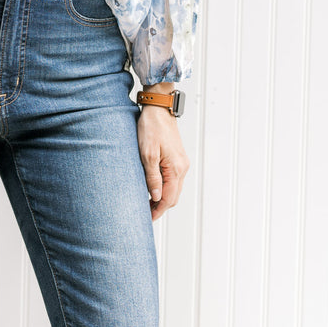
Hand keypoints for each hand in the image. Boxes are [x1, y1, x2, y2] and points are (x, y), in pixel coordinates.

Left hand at [137, 105, 188, 220]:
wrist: (158, 108)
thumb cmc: (151, 128)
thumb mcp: (147, 154)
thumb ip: (152, 177)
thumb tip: (157, 197)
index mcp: (176, 168)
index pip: (169, 198)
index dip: (158, 211)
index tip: (148, 218)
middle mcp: (182, 167)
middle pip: (174, 196)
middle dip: (161, 207)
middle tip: (145, 213)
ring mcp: (181, 162)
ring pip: (174, 188)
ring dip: (163, 197)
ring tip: (147, 202)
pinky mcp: (177, 157)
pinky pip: (173, 178)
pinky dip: (165, 187)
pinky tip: (154, 187)